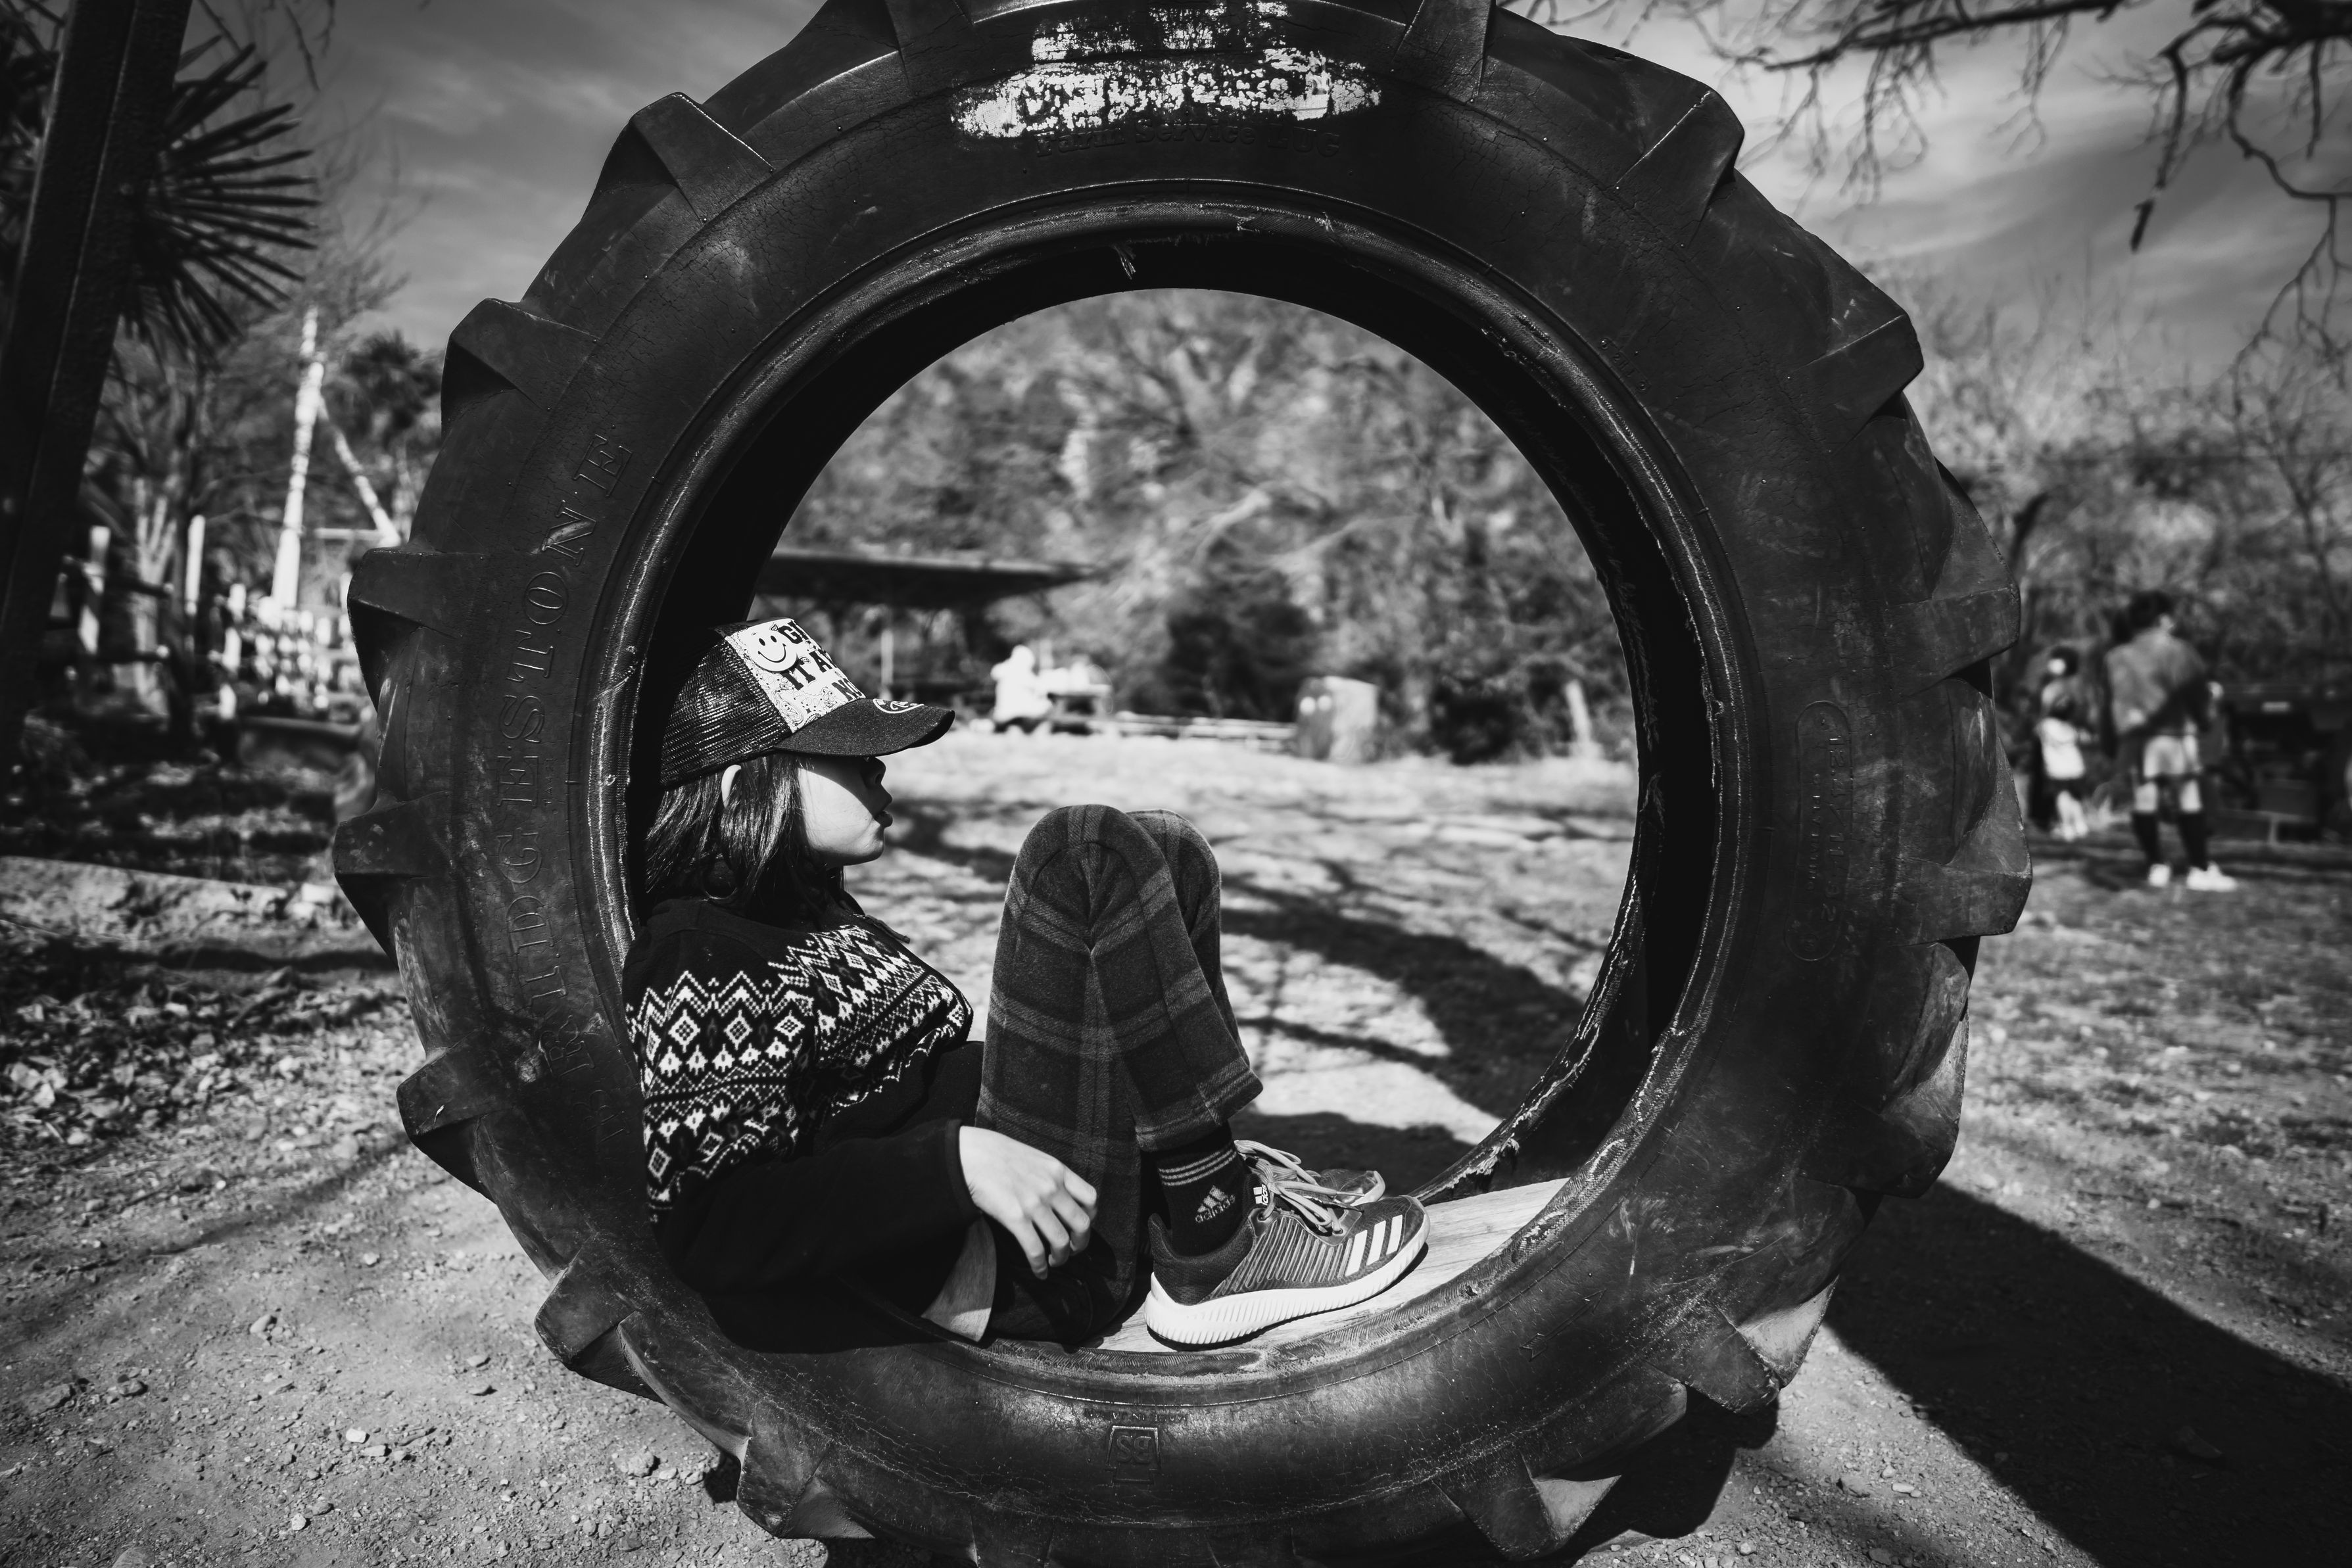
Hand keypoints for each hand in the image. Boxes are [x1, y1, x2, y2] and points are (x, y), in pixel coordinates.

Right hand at [957, 1127, 1096, 1278]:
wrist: (970, 1155)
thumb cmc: (997, 1154)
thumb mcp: (1033, 1157)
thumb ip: (1048, 1175)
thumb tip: (1056, 1196)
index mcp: (1058, 1171)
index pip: (1090, 1198)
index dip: (1090, 1218)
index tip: (1080, 1227)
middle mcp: (1051, 1187)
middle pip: (1081, 1224)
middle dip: (1080, 1244)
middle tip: (1072, 1250)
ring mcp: (1035, 1203)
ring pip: (1061, 1241)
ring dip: (1060, 1258)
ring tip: (1054, 1262)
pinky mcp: (1016, 1218)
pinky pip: (1035, 1250)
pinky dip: (1039, 1266)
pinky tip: (1039, 1271)